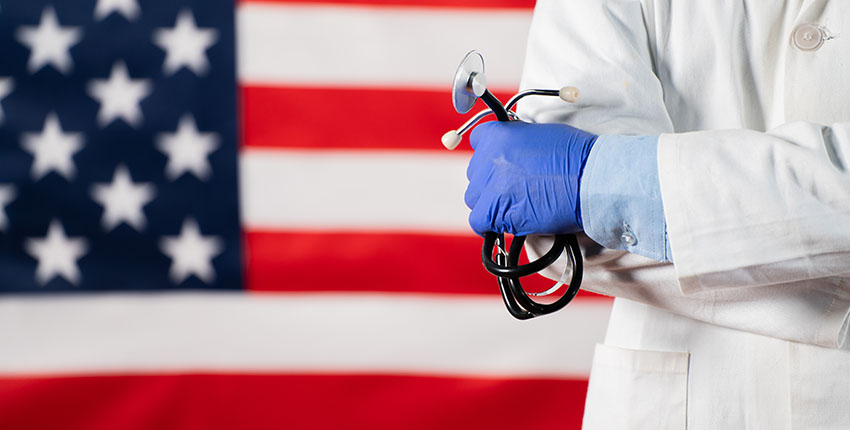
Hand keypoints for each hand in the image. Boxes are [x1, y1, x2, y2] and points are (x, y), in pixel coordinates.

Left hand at [465, 121, 597, 235]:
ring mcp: (491, 185)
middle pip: (476, 174)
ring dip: (490, 204)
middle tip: (514, 189)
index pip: (478, 141)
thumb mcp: (540, 135)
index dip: (489, 155)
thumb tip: (511, 154)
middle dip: (491, 182)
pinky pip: (478, 221)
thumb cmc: (577, 156)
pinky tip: (507, 223)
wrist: (591, 179)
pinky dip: (490, 225)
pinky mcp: (496, 211)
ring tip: (515, 206)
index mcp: (499, 134)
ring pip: (474, 199)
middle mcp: (489, 157)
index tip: (500, 165)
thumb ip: (517, 142)